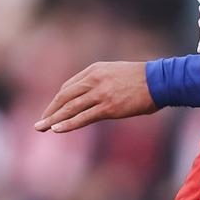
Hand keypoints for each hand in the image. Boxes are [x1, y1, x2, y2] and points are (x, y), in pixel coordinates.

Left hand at [34, 62, 156, 132]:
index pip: (69, 86)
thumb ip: (102, 81)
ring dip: (53, 119)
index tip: (53, 110)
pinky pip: (83, 117)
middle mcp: (94, 80)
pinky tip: (57, 129)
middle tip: (40, 121)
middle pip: (65, 96)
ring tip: (41, 127)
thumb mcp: (117, 72)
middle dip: (50, 110)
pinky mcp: (108, 107)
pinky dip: (68, 124)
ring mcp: (100, 93)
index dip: (59, 100)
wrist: (160, 81)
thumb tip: (93, 95)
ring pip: (70, 107)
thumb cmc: (143, 79)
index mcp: (95, 70)